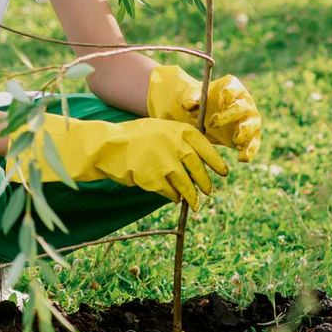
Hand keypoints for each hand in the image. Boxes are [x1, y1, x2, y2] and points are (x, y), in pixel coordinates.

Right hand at [7, 114, 227, 208]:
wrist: (107, 145)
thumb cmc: (134, 138)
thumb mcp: (159, 129)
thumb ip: (178, 140)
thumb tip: (199, 160)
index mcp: (178, 130)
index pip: (204, 146)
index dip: (216, 161)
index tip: (224, 172)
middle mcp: (175, 145)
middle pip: (198, 168)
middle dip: (205, 182)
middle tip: (209, 191)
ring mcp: (165, 162)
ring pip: (187, 184)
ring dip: (192, 195)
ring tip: (195, 202)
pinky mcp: (154, 179)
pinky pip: (170, 192)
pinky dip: (174, 197)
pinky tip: (174, 198)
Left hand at [147, 64, 261, 161]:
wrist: (207, 121)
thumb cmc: (201, 105)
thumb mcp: (192, 99)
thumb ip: (190, 99)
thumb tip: (189, 104)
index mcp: (232, 87)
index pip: (232, 88)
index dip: (227, 94)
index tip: (219, 101)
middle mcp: (245, 102)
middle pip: (241, 107)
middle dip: (228, 115)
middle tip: (212, 124)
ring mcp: (251, 120)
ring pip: (251, 125)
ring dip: (244, 132)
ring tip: (235, 140)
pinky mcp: (252, 137)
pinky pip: (253, 144)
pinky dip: (249, 151)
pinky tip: (242, 158)